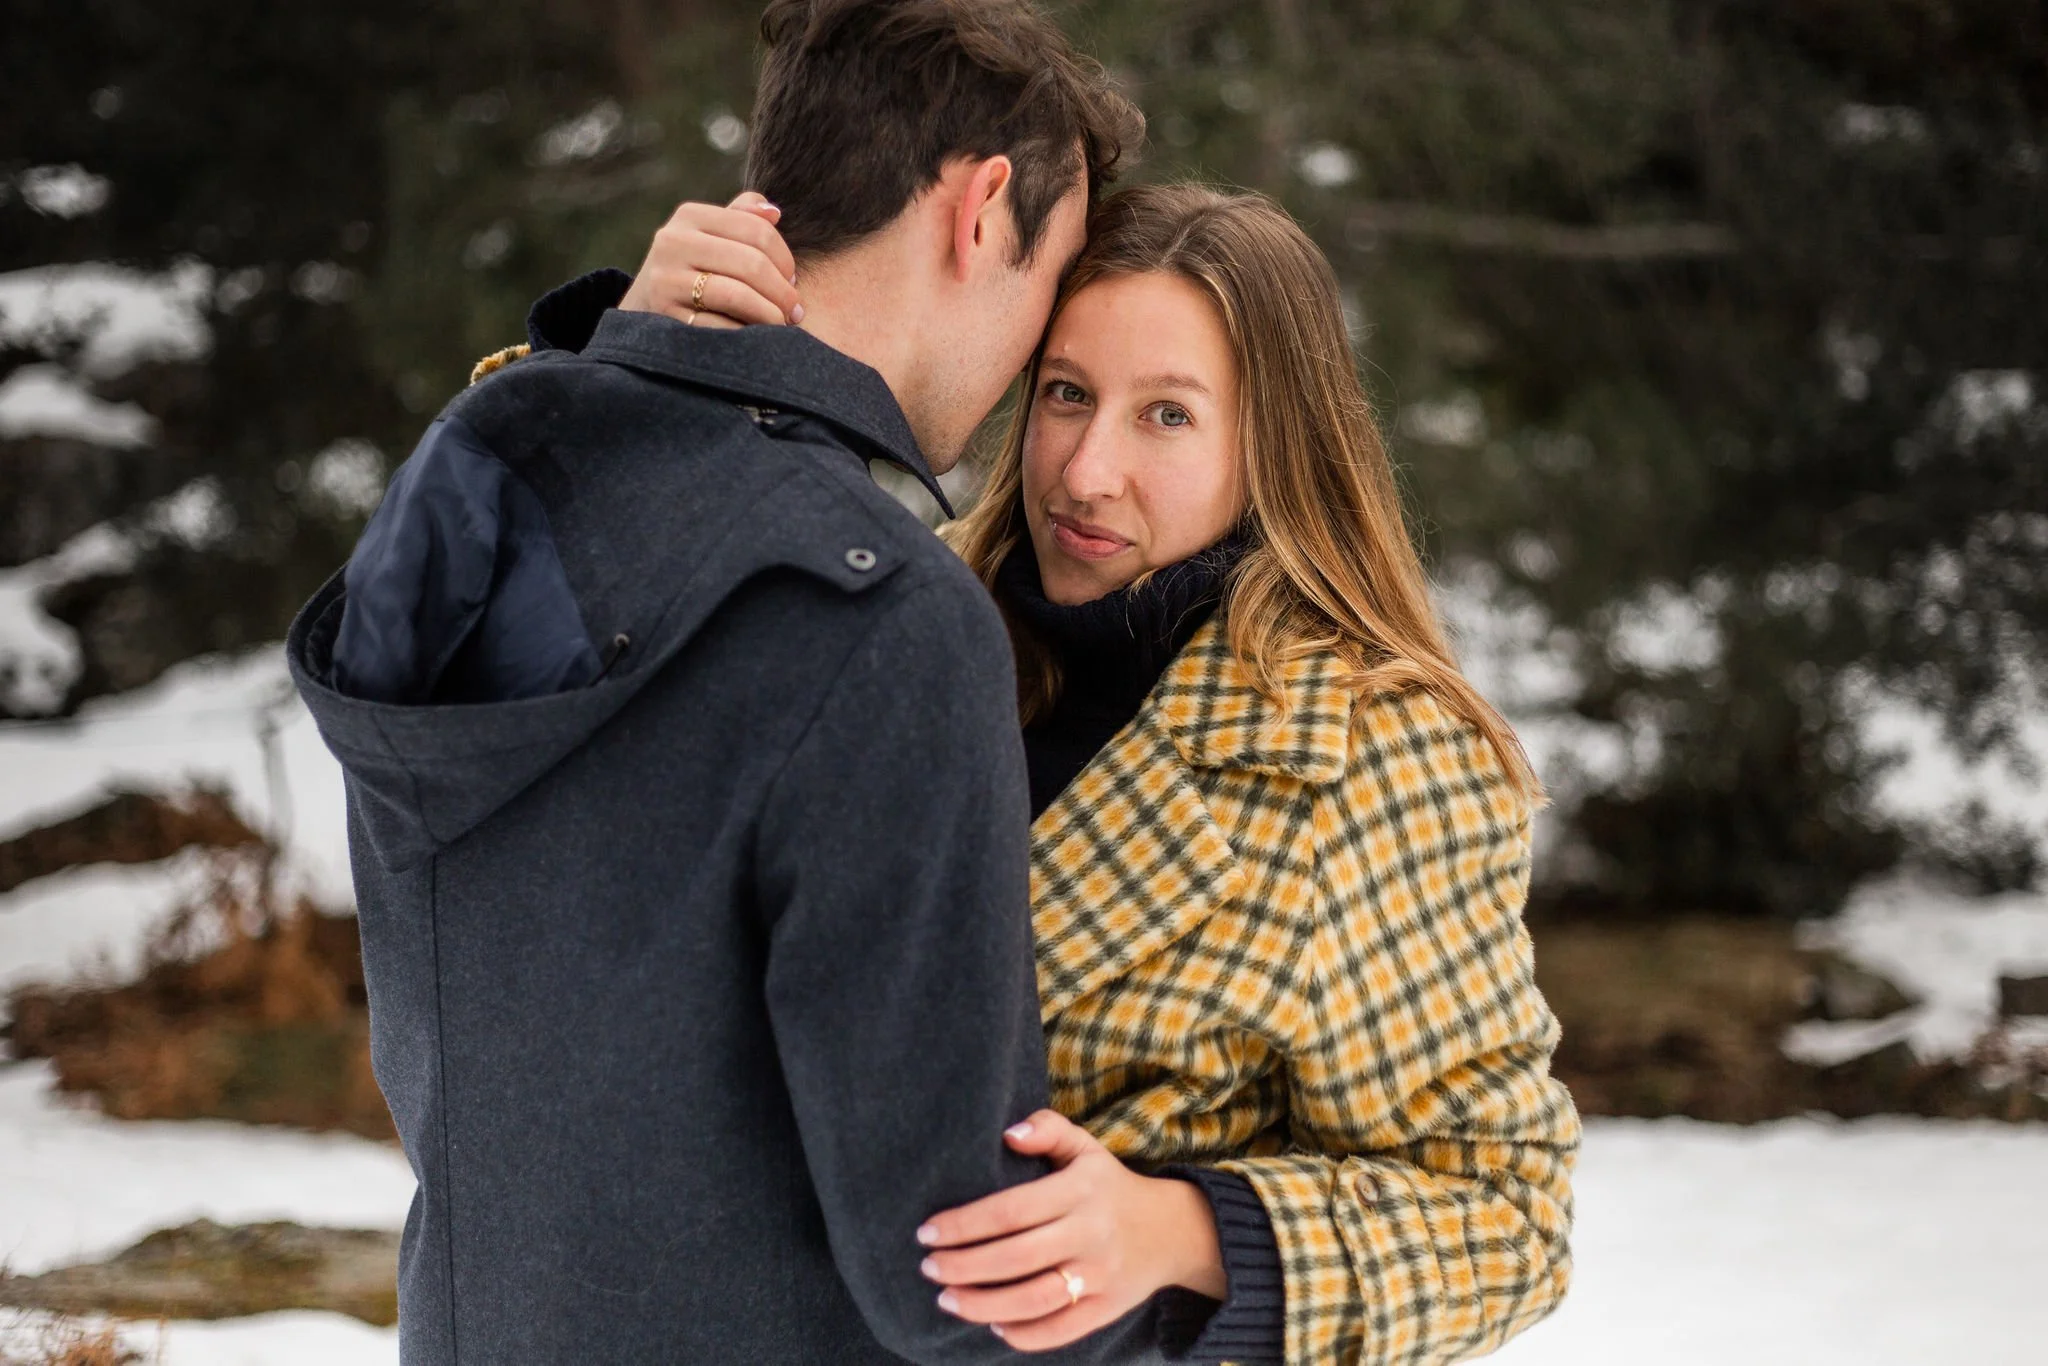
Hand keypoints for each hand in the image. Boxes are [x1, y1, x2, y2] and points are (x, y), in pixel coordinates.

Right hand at [618, 191, 803, 329]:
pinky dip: (746, 335)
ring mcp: (666, 279)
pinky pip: (720, 326)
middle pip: (751, 263)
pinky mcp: (665, 315)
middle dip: (782, 291)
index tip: (793, 279)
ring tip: (783, 324)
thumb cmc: (694, 268)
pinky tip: (758, 339)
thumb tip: (774, 212)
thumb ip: (743, 218)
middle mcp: (673, 242)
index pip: (757, 230)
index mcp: (690, 216)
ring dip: (770, 314)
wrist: (646, 306)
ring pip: (737, 295)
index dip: (784, 258)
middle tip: (795, 310)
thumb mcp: (712, 235)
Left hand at [915, 1110, 1225, 1351]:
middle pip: (1015, 1258)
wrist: (1172, 1231)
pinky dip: (1023, 1334)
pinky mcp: (1108, 1309)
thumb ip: (1047, 1129)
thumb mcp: (1084, 1147)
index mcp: (1079, 1190)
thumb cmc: (1109, 1185)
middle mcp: (1090, 1234)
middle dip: (962, 1266)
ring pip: (1033, 1299)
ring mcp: (1100, 1276)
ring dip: (982, 1305)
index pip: (1010, 1210)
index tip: (926, 1232)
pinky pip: (1060, 1330)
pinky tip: (993, 1324)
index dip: (963, 1224)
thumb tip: (1008, 1134)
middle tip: (929, 1268)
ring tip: (947, 1300)